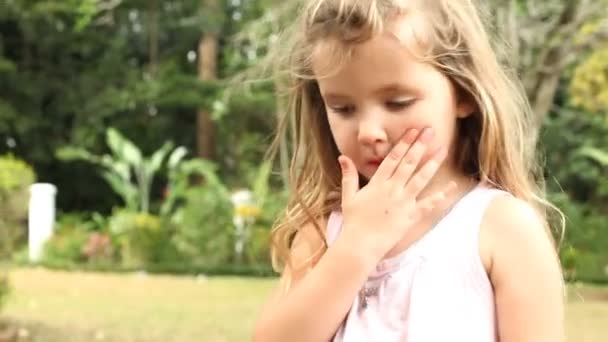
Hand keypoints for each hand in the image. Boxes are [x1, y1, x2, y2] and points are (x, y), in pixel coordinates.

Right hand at [337, 127, 455, 262]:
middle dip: (420, 145)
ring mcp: (403, 202)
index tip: (412, 131)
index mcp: (377, 183)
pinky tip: (452, 186)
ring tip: (443, 149)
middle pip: (409, 163)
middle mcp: (392, 189)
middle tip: (430, 131)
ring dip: (432, 163)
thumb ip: (349, 175)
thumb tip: (343, 157)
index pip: (392, 158)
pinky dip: (441, 195)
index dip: (403, 143)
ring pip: (421, 179)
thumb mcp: (348, 196)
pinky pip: (429, 204)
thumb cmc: (354, 221)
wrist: (361, 244)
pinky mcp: (411, 216)